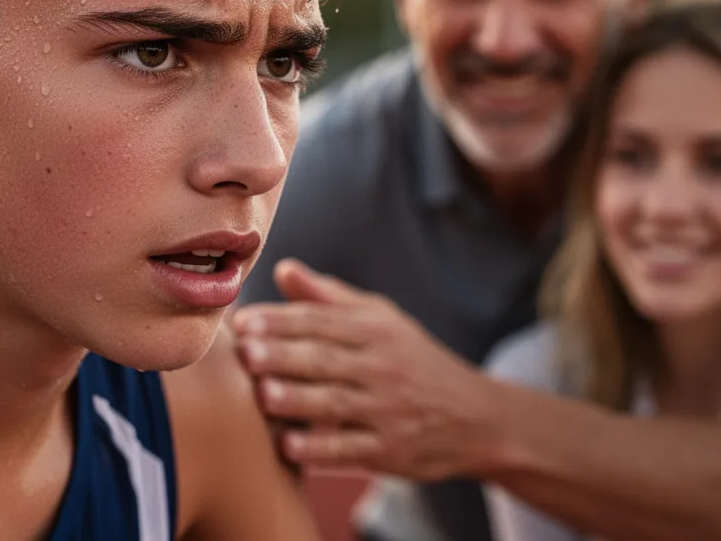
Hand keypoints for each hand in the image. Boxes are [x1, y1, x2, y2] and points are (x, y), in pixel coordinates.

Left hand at [232, 259, 498, 480]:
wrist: (478, 417)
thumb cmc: (413, 360)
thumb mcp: (381, 319)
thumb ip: (327, 297)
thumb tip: (282, 268)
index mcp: (374, 331)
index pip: (321, 321)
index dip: (281, 321)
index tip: (242, 322)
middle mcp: (382, 367)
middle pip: (326, 359)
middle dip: (283, 355)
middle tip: (245, 353)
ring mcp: (388, 410)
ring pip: (336, 403)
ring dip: (298, 399)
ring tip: (263, 396)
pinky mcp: (391, 451)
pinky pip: (352, 450)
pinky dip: (322, 450)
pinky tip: (289, 446)